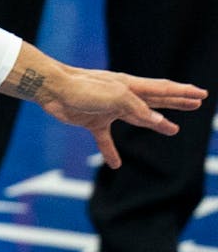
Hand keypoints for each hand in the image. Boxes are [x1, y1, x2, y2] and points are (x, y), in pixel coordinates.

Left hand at [35, 66, 206, 168]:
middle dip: (177, 102)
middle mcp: (122, 96)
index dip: (183, 92)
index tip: (201, 94)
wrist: (51, 89)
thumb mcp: (116, 97)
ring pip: (137, 118)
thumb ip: (140, 110)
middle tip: (196, 103)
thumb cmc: (83, 88)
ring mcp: (107, 108)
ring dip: (156, 124)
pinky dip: (111, 151)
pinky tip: (116, 164)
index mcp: (130, 86)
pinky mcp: (92, 120)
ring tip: (173, 130)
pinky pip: (105, 139)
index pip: (163, 89)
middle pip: (156, 100)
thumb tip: (162, 124)